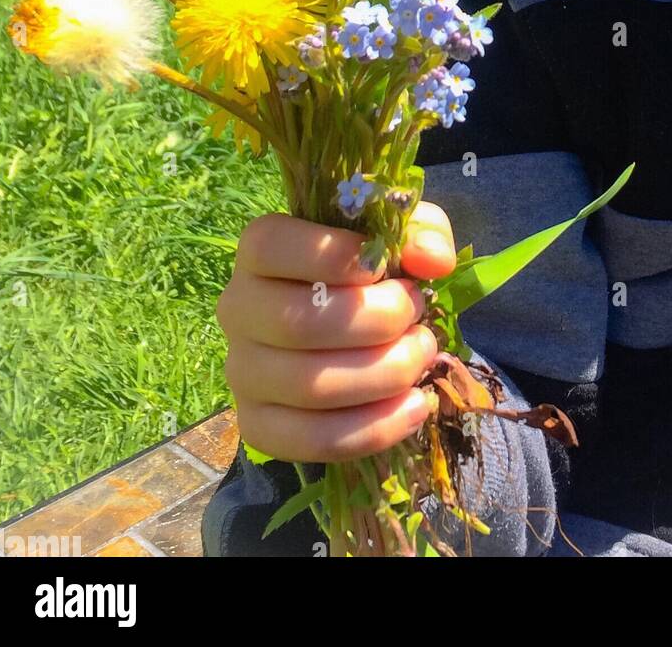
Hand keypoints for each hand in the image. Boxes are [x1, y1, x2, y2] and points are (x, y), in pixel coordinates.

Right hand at [216, 203, 456, 463]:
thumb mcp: (399, 237)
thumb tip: (433, 261)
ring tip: (421, 355)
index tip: (382, 267)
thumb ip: (421, 233)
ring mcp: (243, 371)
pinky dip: (375, 428)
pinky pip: (314, 439)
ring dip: (385, 374)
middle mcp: (238, 309)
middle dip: (378, 321)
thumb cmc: (370, 273)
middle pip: (299, 323)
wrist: (346, 332)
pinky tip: (415, 405)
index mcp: (259, 251)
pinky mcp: (258, 425)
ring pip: (310, 387)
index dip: (332, 255)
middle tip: (417, 314)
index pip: (271, 246)